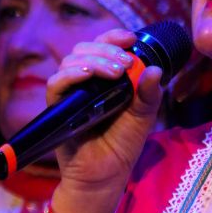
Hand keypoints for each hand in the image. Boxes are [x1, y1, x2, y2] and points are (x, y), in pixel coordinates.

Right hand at [46, 29, 163, 212]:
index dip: (114, 36)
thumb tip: (155, 69)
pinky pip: (56, 84)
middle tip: (125, 63)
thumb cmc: (122, 146)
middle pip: (86, 48)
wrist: (105, 176)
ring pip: (71, 61)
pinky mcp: (58, 107)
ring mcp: (71, 93)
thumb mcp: (143, 117)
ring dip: (94, 60)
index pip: (104, 46)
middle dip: (106, 49)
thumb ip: (149, 94)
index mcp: (106, 78)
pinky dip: (71, 75)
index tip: (130, 37)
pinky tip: (87, 75)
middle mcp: (86, 81)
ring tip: (115, 72)